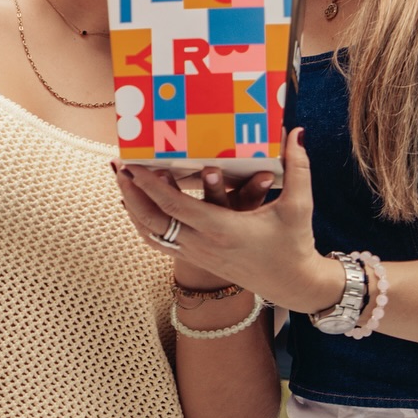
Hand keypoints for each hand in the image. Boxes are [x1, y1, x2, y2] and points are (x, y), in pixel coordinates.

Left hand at [112, 131, 345, 315]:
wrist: (292, 285)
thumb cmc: (294, 245)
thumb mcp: (298, 206)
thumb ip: (298, 167)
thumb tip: (296, 132)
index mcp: (222, 229)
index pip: (174, 206)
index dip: (149, 185)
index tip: (132, 165)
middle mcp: (204, 244)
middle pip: (152, 220)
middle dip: (131, 194)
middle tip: (118, 168)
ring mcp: (198, 255)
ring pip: (152, 234)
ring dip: (134, 209)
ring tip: (122, 184)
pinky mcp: (198, 260)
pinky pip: (160, 243)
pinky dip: (144, 224)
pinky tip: (138, 209)